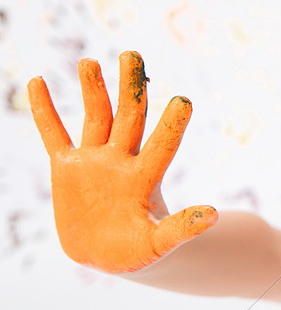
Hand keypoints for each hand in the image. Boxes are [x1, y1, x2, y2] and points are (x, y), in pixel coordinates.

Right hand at [27, 51, 217, 272]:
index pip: (162, 145)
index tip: (184, 100)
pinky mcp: (68, 168)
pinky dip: (45, 110)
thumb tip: (213, 215)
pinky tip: (38, 82)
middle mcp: (122, 160)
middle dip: (130, 87)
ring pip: (95, 117)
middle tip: (133, 55)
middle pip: (129, 117)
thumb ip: (182, 229)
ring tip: (90, 63)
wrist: (109, 254)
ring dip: (93, 90)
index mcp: (146, 177)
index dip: (172, 125)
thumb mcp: (160, 242)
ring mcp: (95, 161)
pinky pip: (54, 134)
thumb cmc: (140, 251)